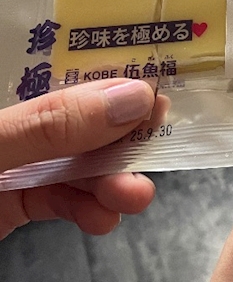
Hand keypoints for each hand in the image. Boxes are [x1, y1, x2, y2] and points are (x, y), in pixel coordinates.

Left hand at [0, 78, 159, 238]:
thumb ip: (51, 125)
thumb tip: (130, 99)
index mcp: (4, 100)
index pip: (65, 76)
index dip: (112, 81)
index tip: (156, 93)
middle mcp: (13, 131)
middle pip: (83, 122)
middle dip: (123, 140)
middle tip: (154, 151)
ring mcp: (16, 168)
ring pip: (80, 164)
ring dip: (114, 180)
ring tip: (133, 197)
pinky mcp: (17, 205)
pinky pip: (64, 199)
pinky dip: (90, 207)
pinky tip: (102, 217)